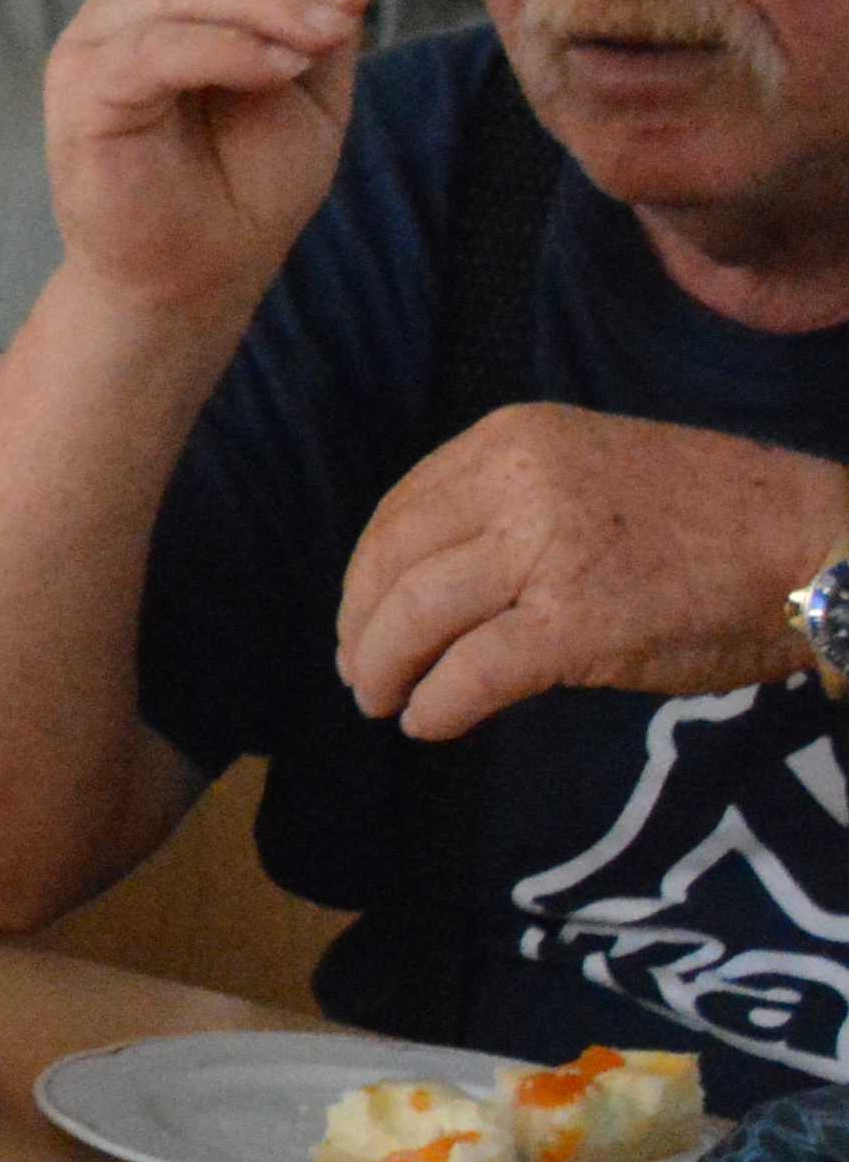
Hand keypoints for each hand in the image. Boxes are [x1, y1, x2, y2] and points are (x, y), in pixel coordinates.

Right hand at [37, 0, 372, 318]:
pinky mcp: (84, 92)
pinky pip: (157, 45)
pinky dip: (229, 48)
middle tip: (352, 5)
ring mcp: (97, 45)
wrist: (198, 275)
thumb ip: (322, 14)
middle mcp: (129, 8)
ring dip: (272, 3)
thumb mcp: (312, 83)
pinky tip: (279, 69)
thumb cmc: (244, 187)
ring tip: (327, 37)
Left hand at [340, 406, 848, 742]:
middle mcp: (517, 485)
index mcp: (513, 440)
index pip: (400, 511)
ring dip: (384, 669)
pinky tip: (429, 722)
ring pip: (416, 618)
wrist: (815, 543)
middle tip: (359, 671)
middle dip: (361, 626)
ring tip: (382, 702)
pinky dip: (437, 704)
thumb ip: (510, 503)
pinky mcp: (576, 625)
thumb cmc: (714, 513)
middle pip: (393, 564)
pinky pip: (471, 674)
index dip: (366, 574)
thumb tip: (434, 571)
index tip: (359, 613)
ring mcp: (545, 553)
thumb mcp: (590, 469)